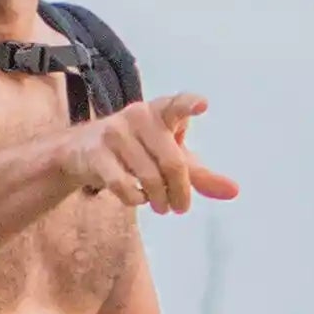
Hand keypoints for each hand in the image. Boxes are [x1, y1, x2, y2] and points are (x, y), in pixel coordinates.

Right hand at [63, 92, 229, 219]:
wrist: (79, 150)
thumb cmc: (138, 150)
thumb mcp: (170, 157)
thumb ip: (200, 174)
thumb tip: (234, 191)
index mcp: (162, 111)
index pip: (178, 104)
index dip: (190, 104)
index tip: (203, 105)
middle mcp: (139, 115)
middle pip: (172, 161)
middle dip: (181, 191)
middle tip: (181, 208)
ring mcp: (115, 133)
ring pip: (149, 177)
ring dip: (159, 199)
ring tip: (162, 206)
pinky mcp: (96, 153)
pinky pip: (123, 185)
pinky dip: (135, 199)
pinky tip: (137, 198)